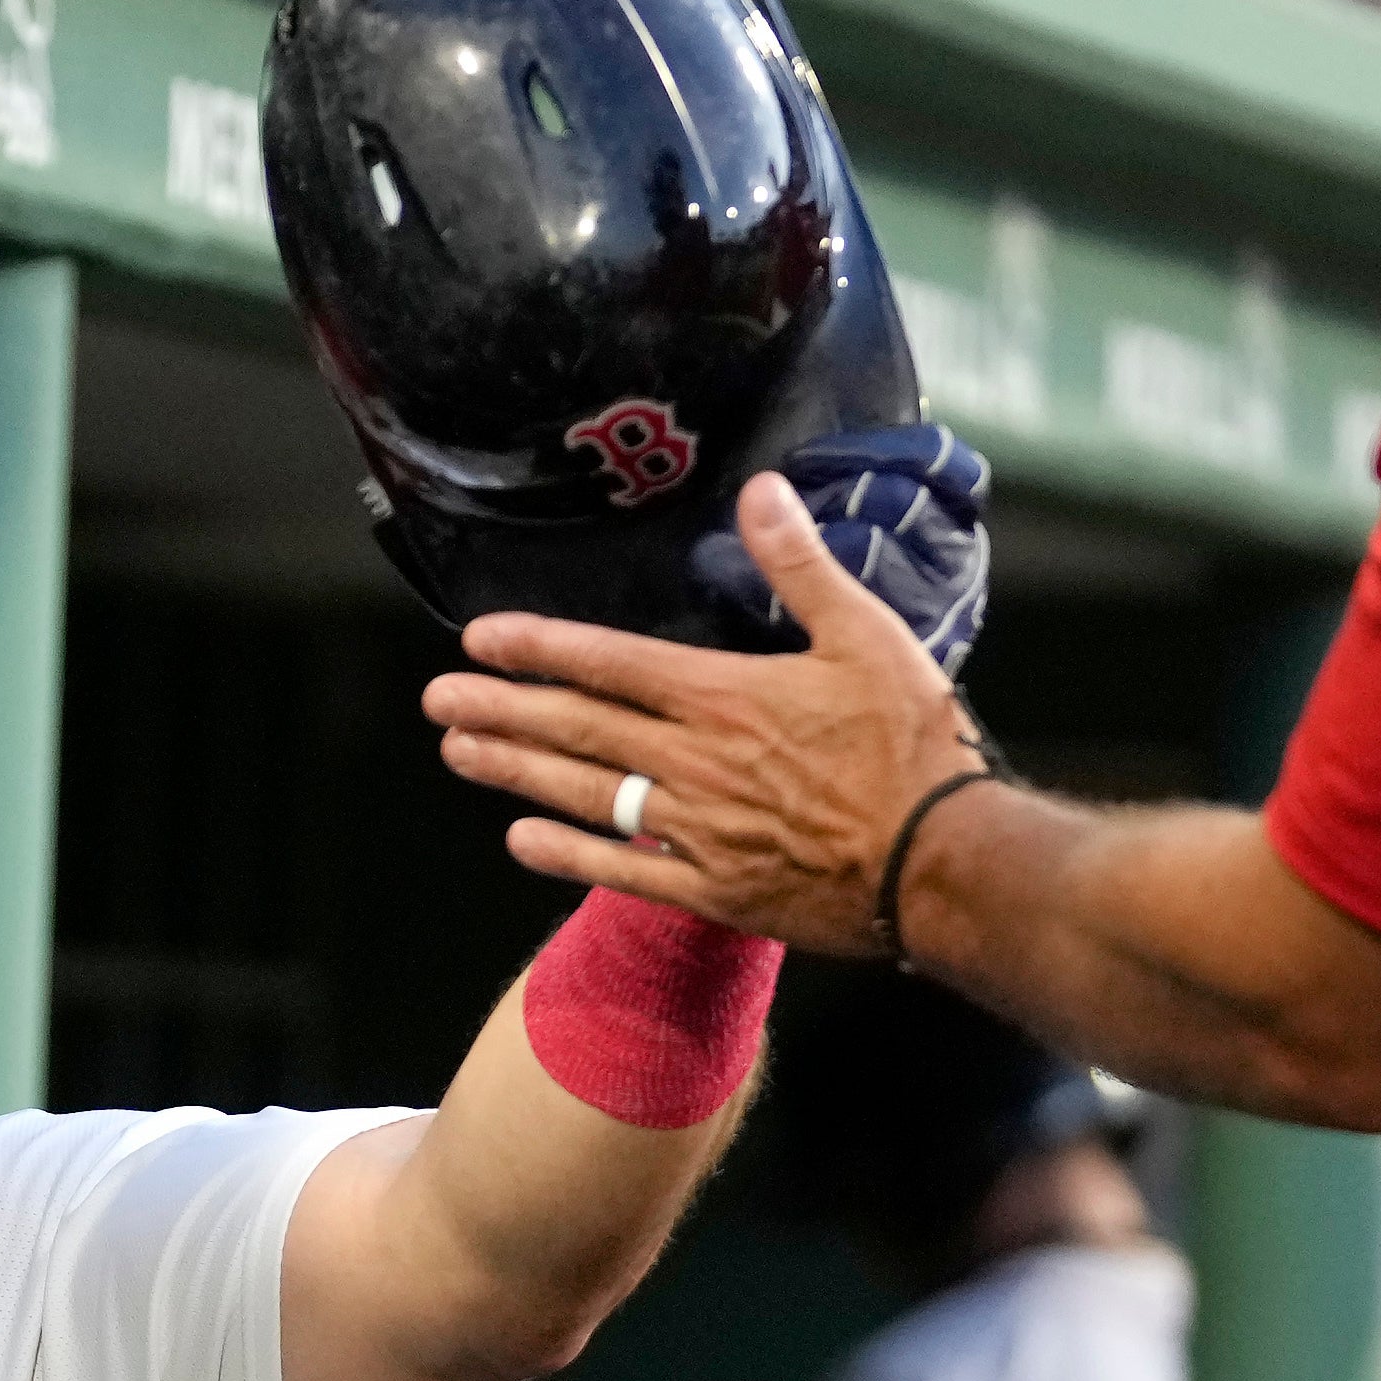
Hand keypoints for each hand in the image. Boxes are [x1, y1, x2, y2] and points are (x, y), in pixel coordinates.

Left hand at [424, 474, 996, 952]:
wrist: (943, 864)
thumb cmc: (914, 747)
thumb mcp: (868, 637)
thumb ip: (802, 566)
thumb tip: (761, 490)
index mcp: (723, 696)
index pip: (609, 662)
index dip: (540, 648)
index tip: (481, 640)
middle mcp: (693, 761)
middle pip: (577, 728)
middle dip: (502, 709)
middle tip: (437, 700)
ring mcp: (696, 830)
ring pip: (585, 793)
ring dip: (515, 770)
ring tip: (458, 752)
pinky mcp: (712, 890)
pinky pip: (622, 870)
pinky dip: (567, 853)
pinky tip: (521, 838)